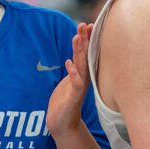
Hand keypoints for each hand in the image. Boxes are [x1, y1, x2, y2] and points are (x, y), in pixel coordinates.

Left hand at [46, 23, 91, 137]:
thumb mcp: (69, 81)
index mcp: (81, 73)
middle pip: (85, 56)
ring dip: (80, 52)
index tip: (88, 25)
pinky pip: (75, 83)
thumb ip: (73, 68)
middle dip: (84, 40)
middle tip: (84, 25)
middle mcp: (84, 78)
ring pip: (81, 66)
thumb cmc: (65, 102)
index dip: (86, 39)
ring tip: (76, 37)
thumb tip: (74, 56)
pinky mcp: (74, 97)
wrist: (62, 124)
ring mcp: (79, 87)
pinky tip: (69, 62)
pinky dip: (73, 73)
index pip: (85, 53)